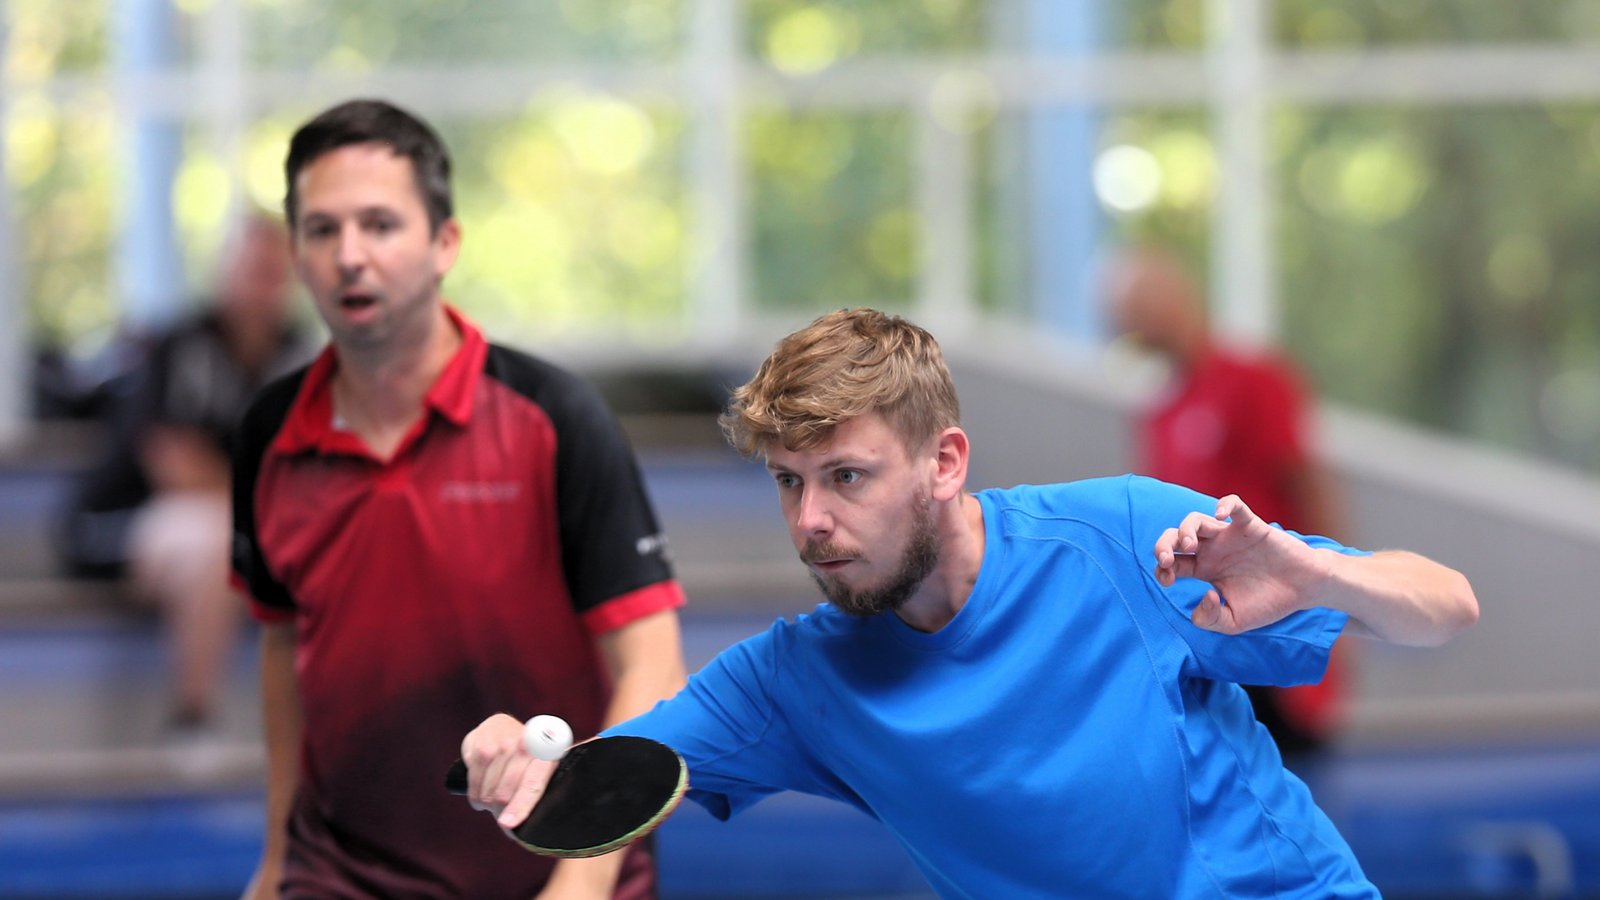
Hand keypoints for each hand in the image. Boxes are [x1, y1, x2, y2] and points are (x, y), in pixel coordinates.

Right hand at [461, 713, 558, 830]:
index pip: (532, 785)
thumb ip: (531, 797)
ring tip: (488, 799)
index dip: (520, 806)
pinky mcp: (481, 742)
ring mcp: (503, 742)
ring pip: (488, 790)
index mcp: (547, 754)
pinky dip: (474, 792)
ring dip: (485, 801)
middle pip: (505, 793)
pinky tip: (479, 791)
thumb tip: (518, 835)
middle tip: (500, 810)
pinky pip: (473, 779)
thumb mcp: (535, 772)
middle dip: (499, 809)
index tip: (507, 825)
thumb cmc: (523, 759)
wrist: (501, 727)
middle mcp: (526, 745)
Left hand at [1152, 494, 1329, 634]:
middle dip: (1163, 544)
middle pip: (1175, 536)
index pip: (1172, 562)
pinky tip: (1220, 515)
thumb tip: (1204, 596)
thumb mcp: (1234, 622)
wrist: (1304, 590)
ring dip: (1186, 529)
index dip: (1162, 569)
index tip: (1168, 581)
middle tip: (1167, 560)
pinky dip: (1225, 504)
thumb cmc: (1268, 603)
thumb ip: (1211, 619)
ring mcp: (1229, 536)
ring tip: (1191, 546)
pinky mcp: (1251, 526)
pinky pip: (1235, 505)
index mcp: (1204, 569)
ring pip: (1197, 519)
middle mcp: (1212, 550)